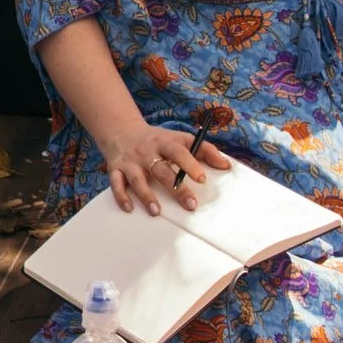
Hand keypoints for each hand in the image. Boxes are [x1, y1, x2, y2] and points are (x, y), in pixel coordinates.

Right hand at [102, 124, 231, 215]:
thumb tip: (226, 165)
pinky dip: (121, 196)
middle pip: (161, 170)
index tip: (202, 179)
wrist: (122, 130)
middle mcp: (147, 152)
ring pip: (138, 179)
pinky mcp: (115, 169)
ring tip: (156, 211)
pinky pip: (117, 184)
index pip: (178, 152)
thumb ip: (204, 150)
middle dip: (176, 188)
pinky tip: (129, 208)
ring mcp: (130, 161)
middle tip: (190, 204)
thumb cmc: (157, 139)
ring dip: (146, 196)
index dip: (190, 165)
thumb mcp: (180, 138)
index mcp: (164, 143)